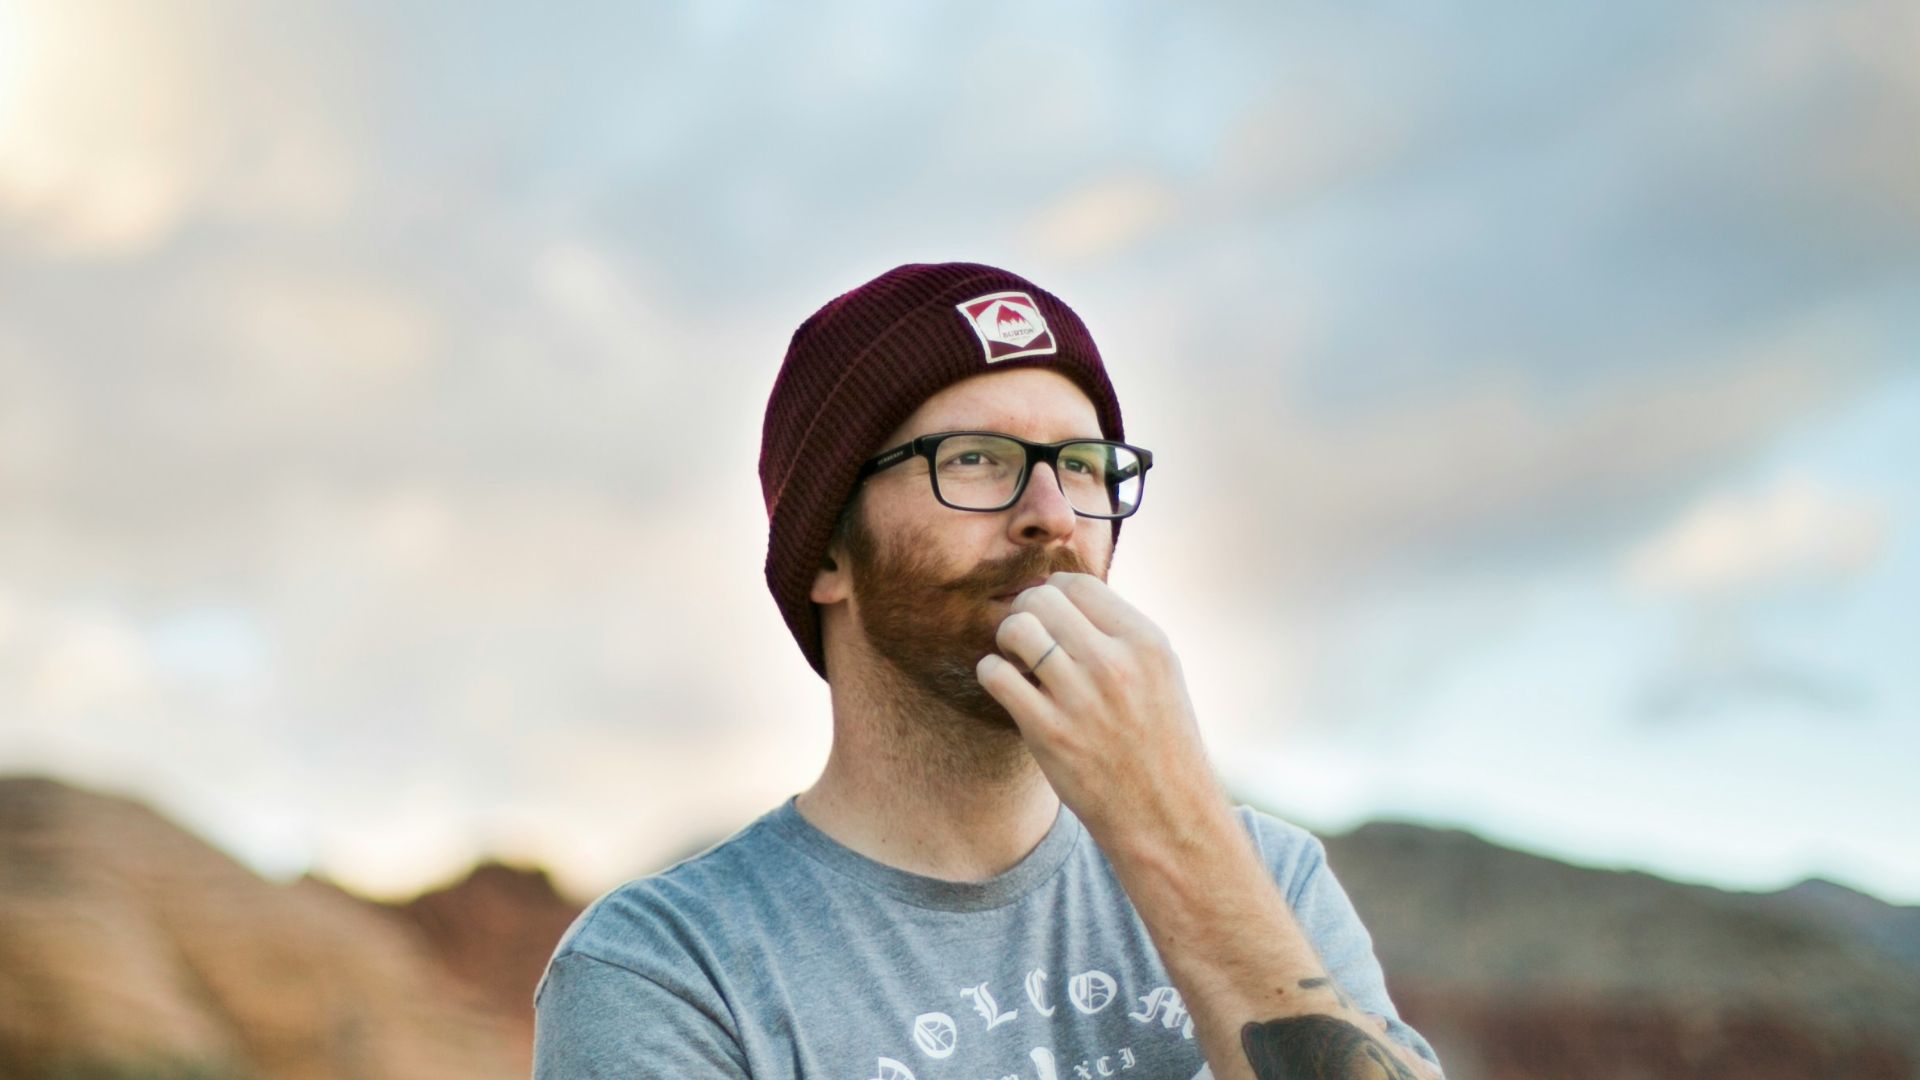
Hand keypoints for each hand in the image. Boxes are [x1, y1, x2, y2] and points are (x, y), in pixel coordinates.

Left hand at [975, 571, 1225, 842]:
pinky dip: (992, 672)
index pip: (1080, 584)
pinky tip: (1009, 687)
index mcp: (1146, 643)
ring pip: (1015, 628)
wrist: (1166, 816)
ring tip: (1018, 660)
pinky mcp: (1048, 732)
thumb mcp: (1160, 675)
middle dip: (1026, 610)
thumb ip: (1118, 635)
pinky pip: (995, 673)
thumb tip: (1061, 596)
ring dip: (1007, 639)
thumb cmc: (1160, 744)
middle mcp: (1114, 662)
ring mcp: (1079, 697)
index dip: (1054, 591)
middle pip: (1042, 598)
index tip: (1050, 613)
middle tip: (1028, 638)